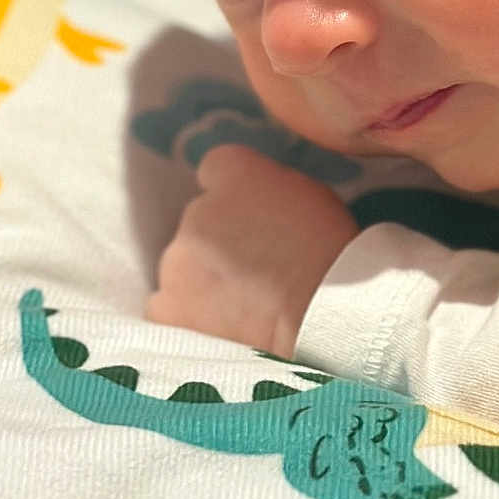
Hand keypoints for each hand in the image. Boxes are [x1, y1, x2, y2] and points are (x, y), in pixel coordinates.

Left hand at [146, 144, 359, 357]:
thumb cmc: (334, 258)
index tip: (253, 220)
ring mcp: (175, 260)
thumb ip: (271, 191)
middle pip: (199, 223)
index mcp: (234, 171)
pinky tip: (224, 329)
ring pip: (183, 268)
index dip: (235, 197)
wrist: (321, 320)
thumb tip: (256, 204)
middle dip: (221, 244)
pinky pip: (169, 307)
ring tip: (246, 308)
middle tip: (259, 272)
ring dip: (204, 281)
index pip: (217, 170)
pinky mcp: (165, 307)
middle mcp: (196, 209)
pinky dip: (190, 317)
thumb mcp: (315, 198)